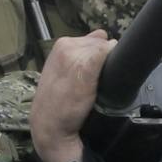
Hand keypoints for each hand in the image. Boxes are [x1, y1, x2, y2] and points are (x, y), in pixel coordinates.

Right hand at [32, 30, 113, 161]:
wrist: (49, 124)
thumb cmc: (57, 102)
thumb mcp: (62, 73)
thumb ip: (81, 54)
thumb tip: (104, 37)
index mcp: (60, 45)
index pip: (93, 39)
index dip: (98, 55)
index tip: (93, 72)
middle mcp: (67, 44)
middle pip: (101, 42)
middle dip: (103, 57)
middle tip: (92, 80)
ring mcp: (77, 53)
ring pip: (106, 47)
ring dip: (107, 63)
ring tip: (94, 84)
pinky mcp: (87, 64)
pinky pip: (108, 53)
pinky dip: (112, 63)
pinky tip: (104, 80)